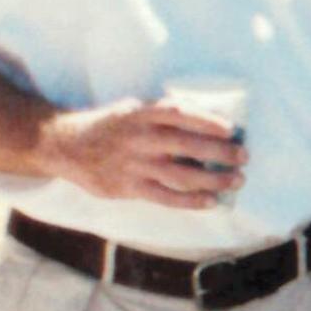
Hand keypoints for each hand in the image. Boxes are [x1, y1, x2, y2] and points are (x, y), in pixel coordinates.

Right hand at [39, 99, 242, 208]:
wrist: (67, 146)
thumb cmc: (110, 126)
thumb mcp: (132, 109)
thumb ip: (161, 114)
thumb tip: (205, 118)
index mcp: (142, 113)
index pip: (179, 113)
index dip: (207, 121)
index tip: (231, 129)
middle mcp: (140, 138)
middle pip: (187, 146)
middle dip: (220, 153)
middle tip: (244, 156)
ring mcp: (134, 164)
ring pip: (181, 174)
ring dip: (214, 179)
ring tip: (237, 180)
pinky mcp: (129, 187)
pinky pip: (166, 197)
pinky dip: (190, 201)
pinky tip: (211, 202)